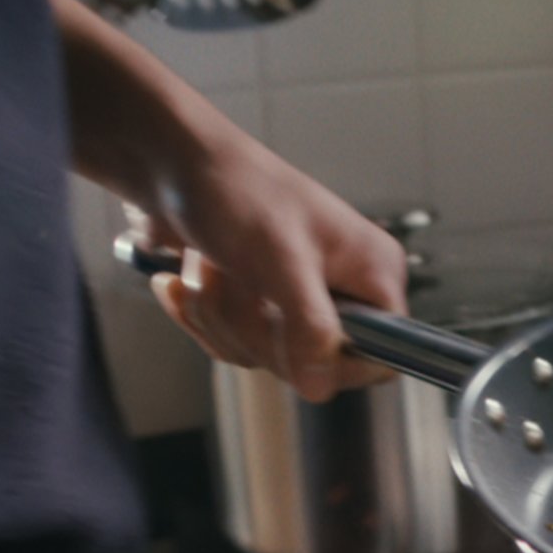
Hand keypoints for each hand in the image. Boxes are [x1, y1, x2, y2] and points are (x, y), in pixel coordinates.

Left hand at [135, 125, 408, 402]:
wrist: (169, 164)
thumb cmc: (236, 191)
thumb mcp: (281, 258)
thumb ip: (310, 325)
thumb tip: (320, 387)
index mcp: (372, 273)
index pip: (383, 355)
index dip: (336, 361)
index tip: (293, 337)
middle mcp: (343, 291)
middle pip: (312, 364)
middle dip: (254, 327)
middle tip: (238, 275)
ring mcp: (298, 302)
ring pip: (264, 357)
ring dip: (219, 315)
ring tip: (210, 264)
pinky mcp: (257, 308)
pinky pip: (233, 347)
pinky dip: (201, 316)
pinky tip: (186, 278)